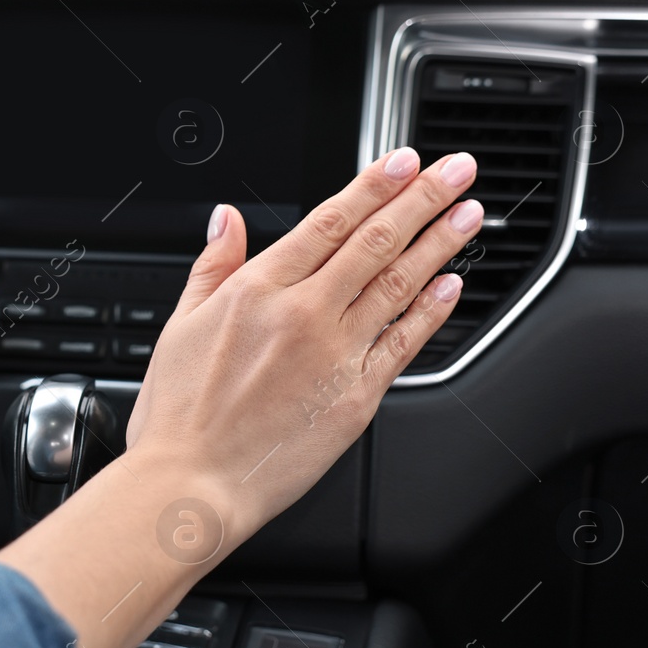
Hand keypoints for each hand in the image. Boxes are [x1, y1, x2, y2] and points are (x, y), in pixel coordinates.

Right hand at [0, 147, 480, 647]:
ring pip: (400, 285)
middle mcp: (302, 315)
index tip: (404, 161)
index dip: (373, 186)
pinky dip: (430, 310)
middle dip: (423, 198)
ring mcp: (335, 355)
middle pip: (376, 242)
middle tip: (457, 170)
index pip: (328, 222)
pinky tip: (450, 286)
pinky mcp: (355, 398)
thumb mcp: (179, 326)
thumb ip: (211, 266)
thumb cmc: (178, 419)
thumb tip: (224, 220)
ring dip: (440, 243)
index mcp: (256, 291)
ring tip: (468, 214)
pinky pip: (403, 343)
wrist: (191, 486)